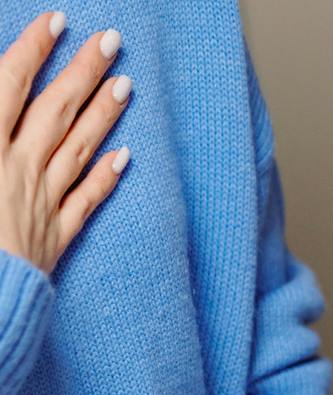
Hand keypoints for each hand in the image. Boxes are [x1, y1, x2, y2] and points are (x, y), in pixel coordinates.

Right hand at [0, 14, 130, 273]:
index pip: (10, 84)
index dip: (34, 49)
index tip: (59, 21)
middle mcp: (16, 169)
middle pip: (56, 110)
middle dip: (84, 71)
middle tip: (113, 40)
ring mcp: (40, 204)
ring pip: (79, 149)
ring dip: (104, 115)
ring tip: (126, 84)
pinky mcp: (52, 239)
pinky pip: (85, 202)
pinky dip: (106, 178)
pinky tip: (125, 158)